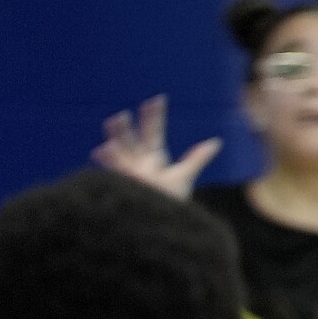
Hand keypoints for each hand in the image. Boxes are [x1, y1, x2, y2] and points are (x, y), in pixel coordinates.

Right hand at [91, 95, 221, 198]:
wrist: (162, 219)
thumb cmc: (170, 198)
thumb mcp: (185, 175)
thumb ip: (198, 158)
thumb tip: (216, 142)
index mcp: (154, 158)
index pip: (154, 132)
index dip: (155, 116)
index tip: (158, 99)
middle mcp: (140, 162)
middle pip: (133, 140)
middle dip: (128, 127)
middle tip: (124, 114)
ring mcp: (130, 172)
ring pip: (121, 150)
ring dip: (117, 136)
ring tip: (113, 121)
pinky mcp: (125, 183)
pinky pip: (115, 170)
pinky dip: (108, 160)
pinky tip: (101, 150)